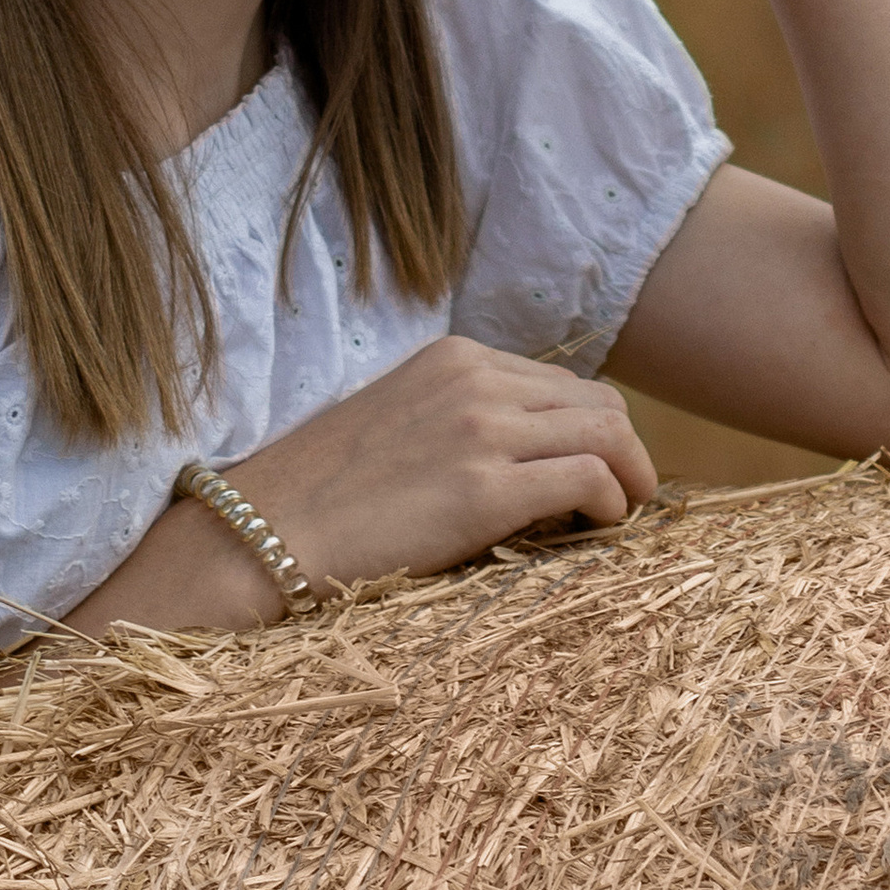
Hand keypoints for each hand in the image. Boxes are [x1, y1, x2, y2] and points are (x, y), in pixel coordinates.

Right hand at [189, 336, 660, 620]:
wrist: (260, 532)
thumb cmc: (321, 493)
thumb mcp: (399, 420)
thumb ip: (460, 418)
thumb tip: (523, 451)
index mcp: (455, 358)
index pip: (561, 381)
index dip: (590, 428)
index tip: (596, 468)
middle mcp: (476, 381)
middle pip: (598, 403)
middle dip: (623, 450)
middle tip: (624, 496)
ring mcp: (483, 431)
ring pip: (608, 435)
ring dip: (629, 477)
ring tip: (620, 515)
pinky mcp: (486, 490)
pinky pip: (590, 481)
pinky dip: (611, 505)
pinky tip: (596, 528)